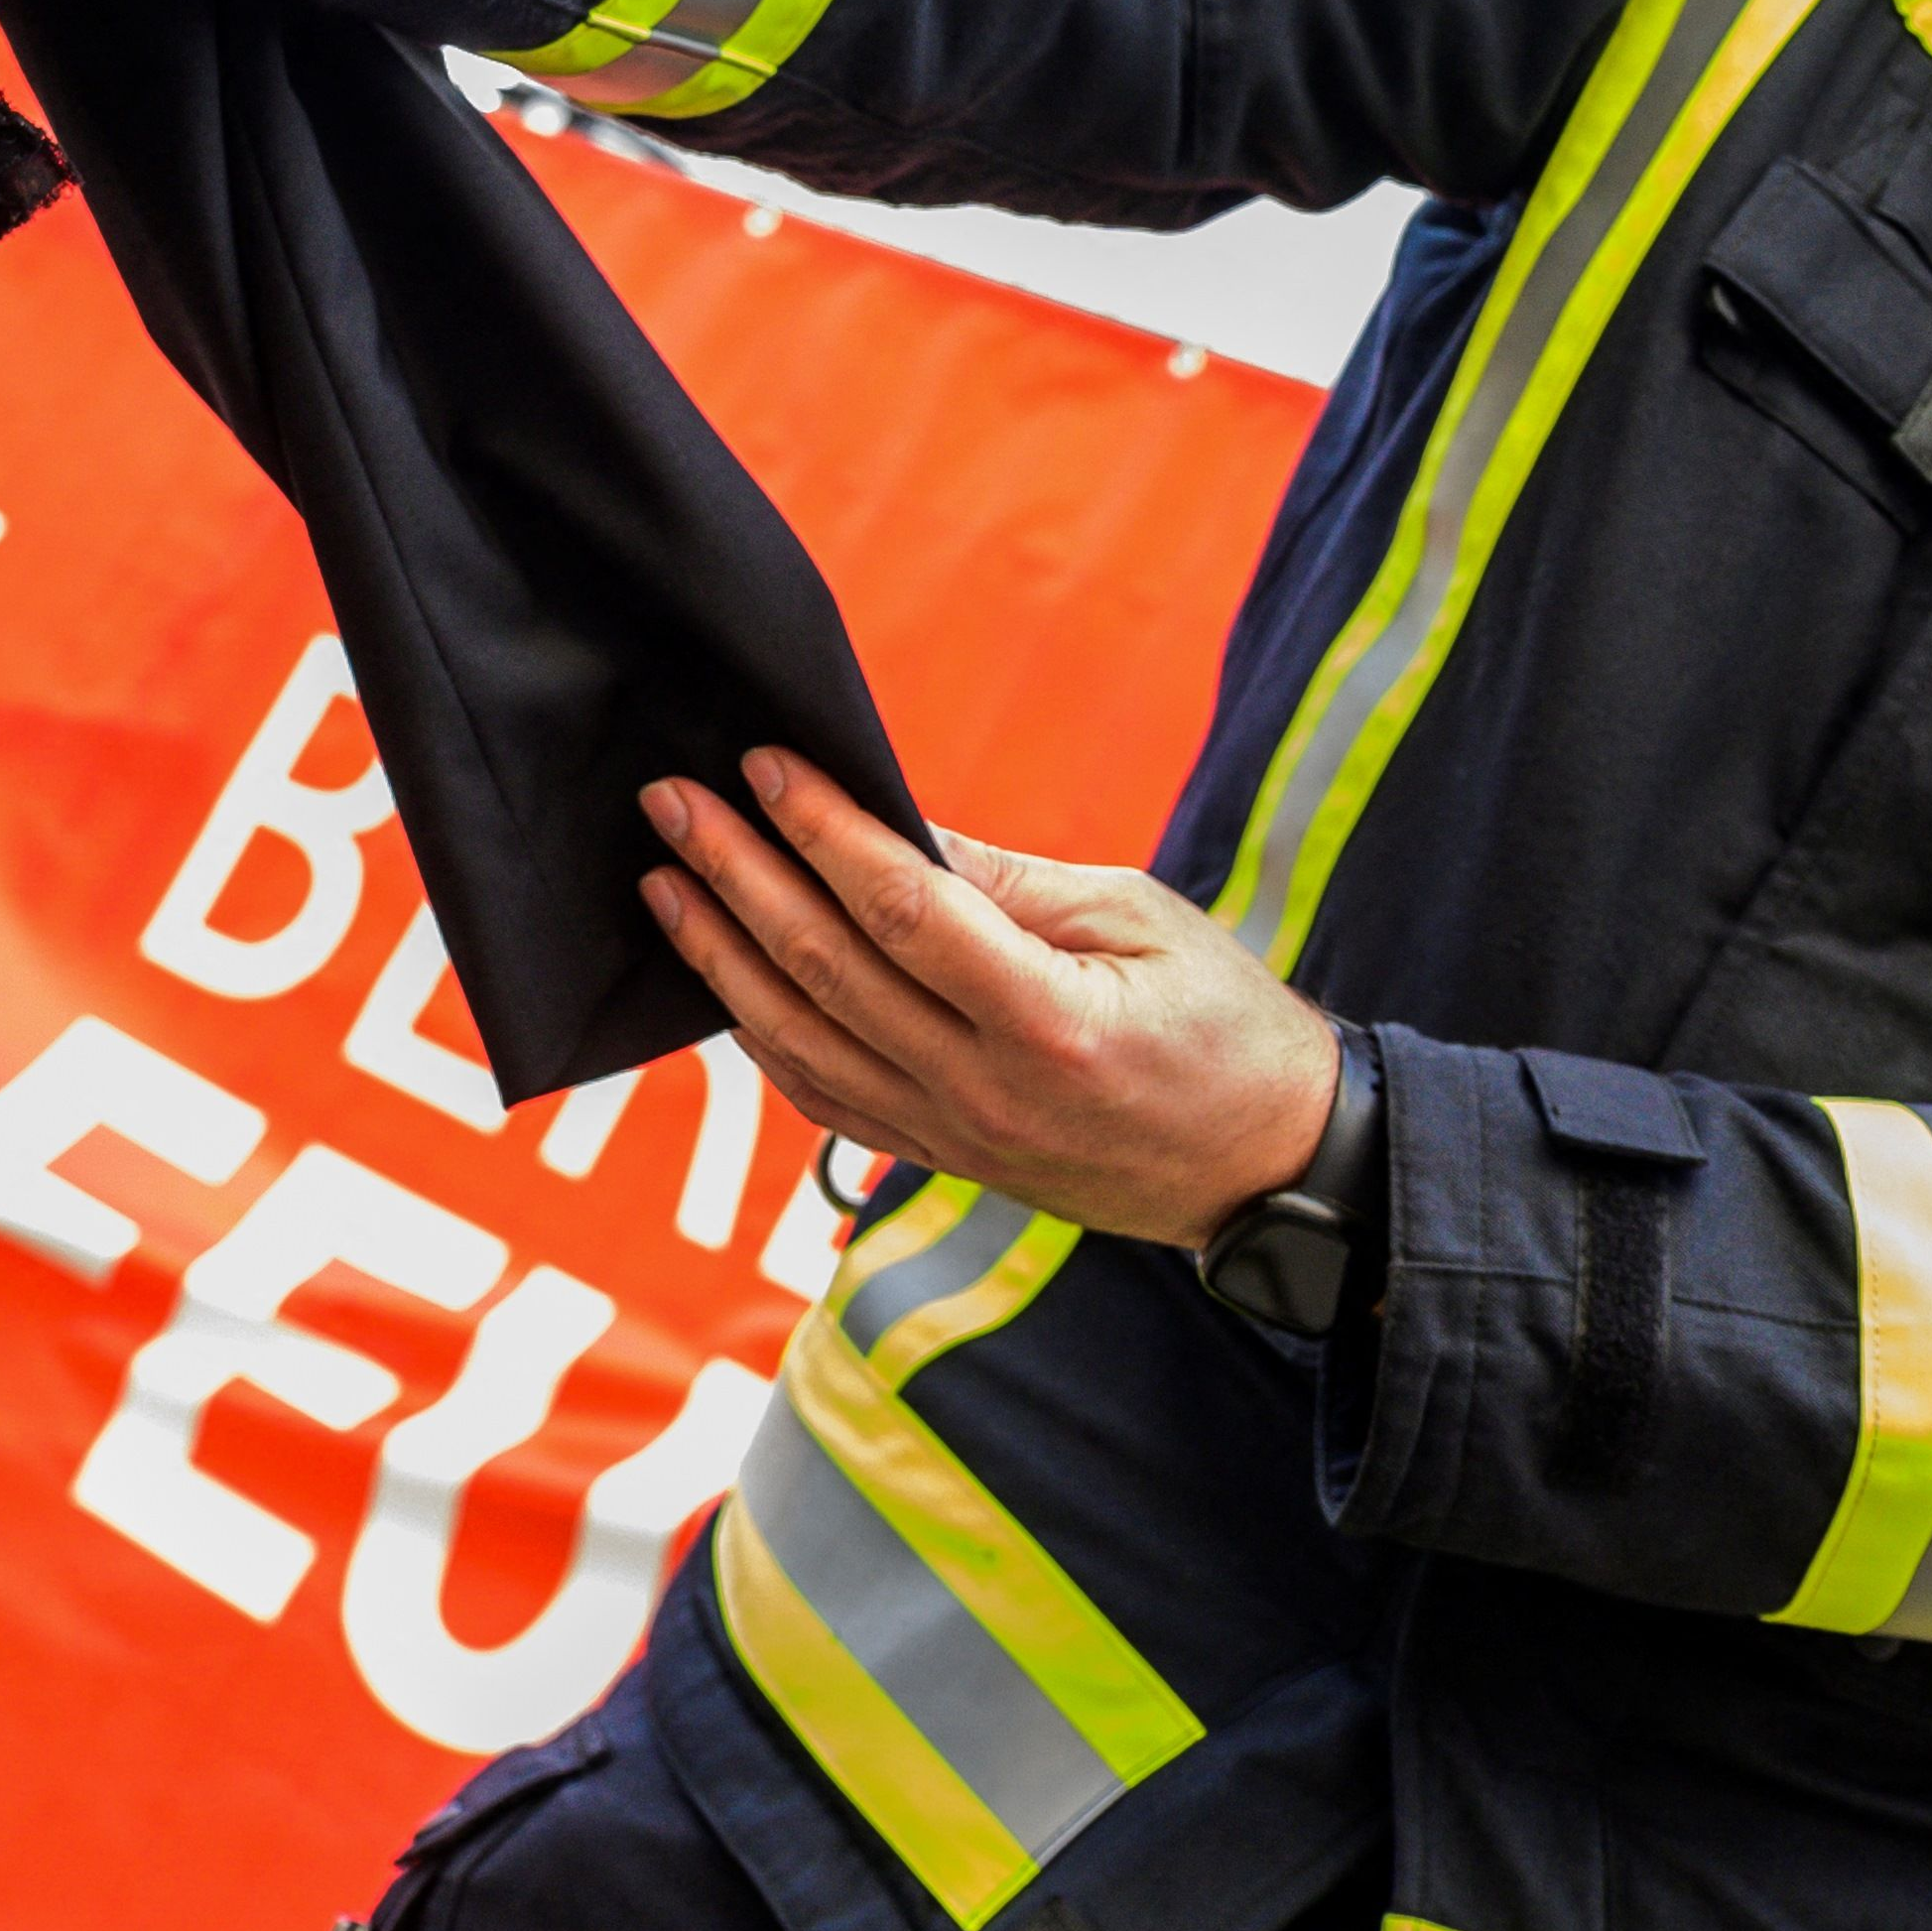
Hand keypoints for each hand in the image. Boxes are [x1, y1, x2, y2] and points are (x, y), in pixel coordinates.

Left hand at [638, 750, 1339, 1251]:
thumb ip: (1007, 880)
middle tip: (670, 802)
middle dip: (737, 877)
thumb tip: (892, 819)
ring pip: (802, 1043)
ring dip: (721, 957)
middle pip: (828, 972)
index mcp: (1049, 1024)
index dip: (823, 831)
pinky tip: (722, 979)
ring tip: (664, 882)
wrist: (1267, 1167)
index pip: (902, 911)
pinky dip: (762, 1037)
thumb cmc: (1224, 1022)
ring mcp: (955, 1138)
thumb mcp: (1138, 918)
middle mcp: (985, 1093)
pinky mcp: (942, 1159)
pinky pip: (824, 1099)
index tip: (763, 763)